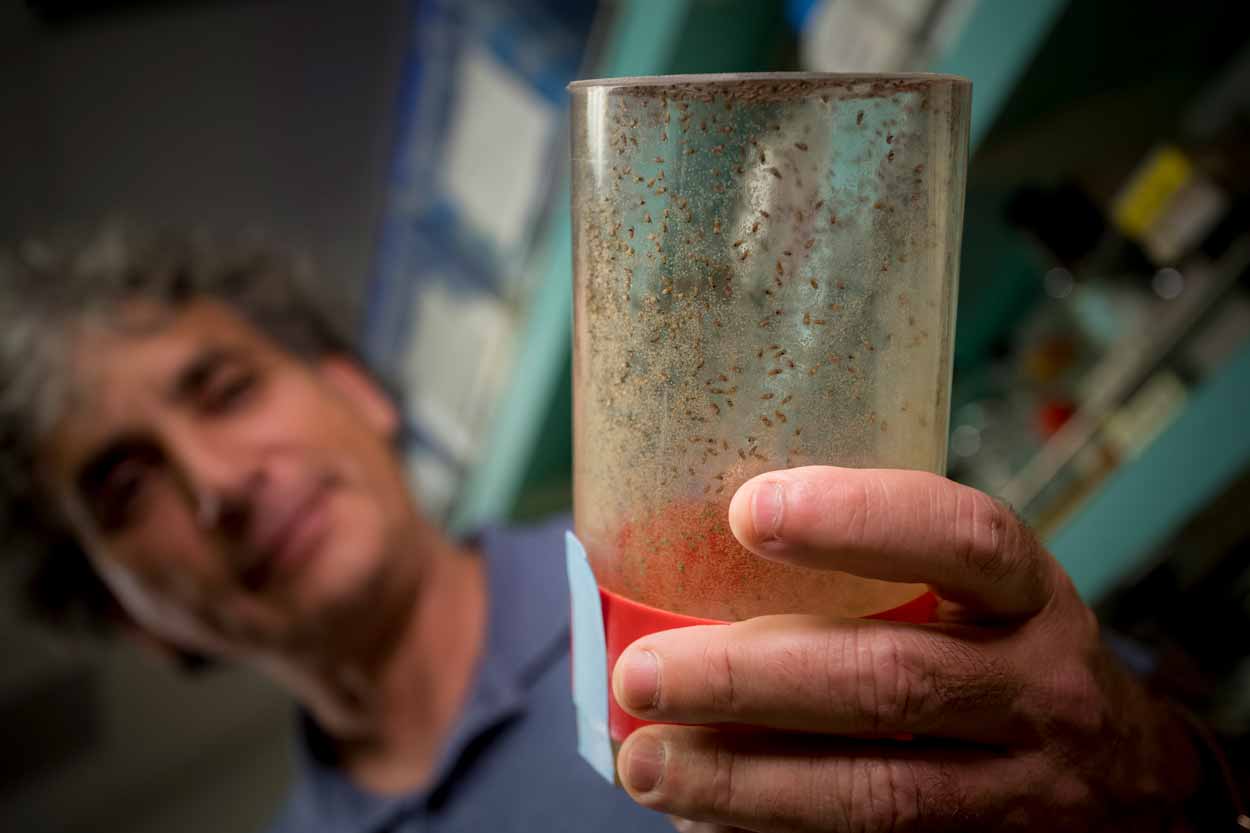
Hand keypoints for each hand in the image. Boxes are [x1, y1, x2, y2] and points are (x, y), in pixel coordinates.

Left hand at [613, 467, 1201, 831]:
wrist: (1131, 786)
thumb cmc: (1012, 659)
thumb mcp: (985, 597)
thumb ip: (887, 572)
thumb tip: (702, 552)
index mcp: (1028, 598)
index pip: (964, 539)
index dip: (859, 519)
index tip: (746, 512)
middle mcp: (1037, 691)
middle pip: (892, 682)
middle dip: (750, 679)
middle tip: (642, 672)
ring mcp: (1018, 793)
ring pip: (876, 794)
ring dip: (744, 779)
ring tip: (648, 761)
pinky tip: (704, 819)